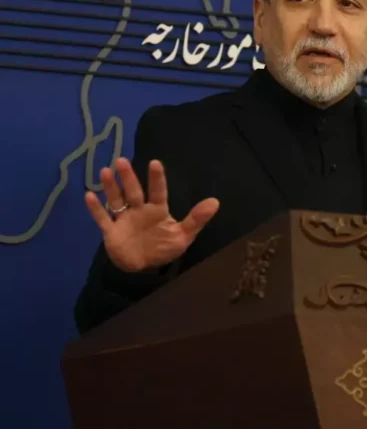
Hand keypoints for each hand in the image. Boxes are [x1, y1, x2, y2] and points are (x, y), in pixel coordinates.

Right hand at [85, 157, 219, 272]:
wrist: (143, 267)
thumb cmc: (163, 247)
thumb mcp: (183, 236)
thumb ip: (197, 219)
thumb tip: (215, 202)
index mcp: (157, 210)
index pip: (158, 192)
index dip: (157, 179)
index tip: (155, 163)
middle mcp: (139, 210)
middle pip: (133, 192)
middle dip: (128, 178)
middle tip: (122, 161)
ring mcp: (124, 219)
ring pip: (116, 200)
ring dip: (111, 187)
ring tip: (105, 171)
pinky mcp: (111, 231)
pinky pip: (102, 218)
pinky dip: (96, 208)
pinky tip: (89, 195)